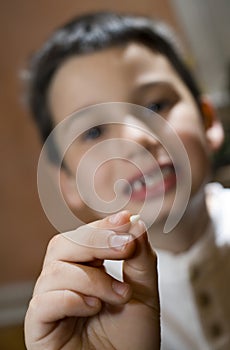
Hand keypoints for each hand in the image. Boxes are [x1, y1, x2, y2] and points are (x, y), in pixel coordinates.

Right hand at [24, 211, 159, 348]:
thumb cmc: (132, 339)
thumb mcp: (145, 293)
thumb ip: (140, 258)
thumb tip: (136, 223)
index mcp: (85, 269)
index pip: (84, 236)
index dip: (103, 225)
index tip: (126, 219)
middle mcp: (63, 281)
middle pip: (63, 244)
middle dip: (96, 242)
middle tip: (126, 248)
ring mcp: (49, 302)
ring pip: (55, 270)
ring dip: (93, 278)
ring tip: (119, 295)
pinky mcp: (38, 325)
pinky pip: (44, 300)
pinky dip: (72, 298)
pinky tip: (93, 308)